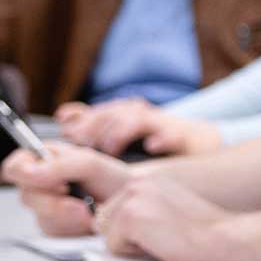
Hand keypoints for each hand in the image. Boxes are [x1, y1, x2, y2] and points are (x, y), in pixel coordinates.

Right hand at [0, 141, 132, 235]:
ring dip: (67, 217)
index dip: (25, 175)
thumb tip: (28, 173)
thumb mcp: (89, 164)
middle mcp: (42, 184)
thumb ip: (57, 166)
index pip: (15, 167)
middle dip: (55, 201)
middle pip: (26, 197)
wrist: (132, 204)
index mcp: (45, 160)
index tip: (52, 181)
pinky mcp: (57, 229)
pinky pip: (54, 234)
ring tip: (88, 210)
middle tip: (79, 200)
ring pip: (40, 218)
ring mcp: (48, 208)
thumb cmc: (113, 179)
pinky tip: (87, 221)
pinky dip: (72, 229)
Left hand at [54, 98, 222, 155]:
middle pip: (112, 114)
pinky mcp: (181, 136)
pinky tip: (152, 145)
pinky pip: (172, 135)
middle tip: (83, 145)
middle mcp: (139, 115)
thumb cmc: (151, 140)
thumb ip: (93, 123)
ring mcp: (160, 124)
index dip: (81, 122)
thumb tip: (63, 116)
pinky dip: (162, 139)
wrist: (196, 141)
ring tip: (110, 147)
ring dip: (121, 132)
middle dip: (95, 127)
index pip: (96, 113)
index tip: (67, 136)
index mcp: (122, 114)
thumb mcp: (119, 131)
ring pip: (137, 120)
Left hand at [94, 176, 233, 260]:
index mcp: (145, 180)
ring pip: (106, 234)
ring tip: (161, 238)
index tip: (160, 229)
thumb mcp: (167, 207)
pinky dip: (134, 253)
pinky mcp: (130, 217)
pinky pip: (112, 246)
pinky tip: (159, 243)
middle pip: (104, 222)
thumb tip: (109, 222)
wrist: (221, 235)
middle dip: (126, 236)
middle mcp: (135, 183)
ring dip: (130, 244)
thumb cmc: (200, 229)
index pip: (111, 211)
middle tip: (162, 235)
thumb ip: (141, 207)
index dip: (131, 230)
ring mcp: (131, 199)